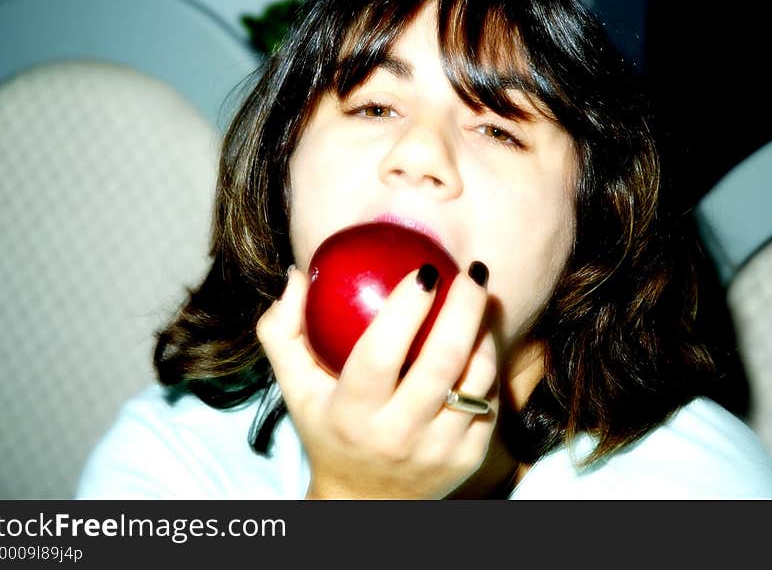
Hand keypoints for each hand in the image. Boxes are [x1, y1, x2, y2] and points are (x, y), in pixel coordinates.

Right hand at [256, 265, 497, 498]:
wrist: (363, 502)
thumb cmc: (327, 428)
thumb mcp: (294, 387)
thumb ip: (282, 331)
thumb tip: (299, 275)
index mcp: (352, 413)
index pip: (380, 354)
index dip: (406, 309)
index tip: (425, 270)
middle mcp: (397, 435)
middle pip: (441, 362)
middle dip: (464, 308)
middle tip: (471, 271)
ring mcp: (437, 450)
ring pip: (475, 380)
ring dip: (484, 331)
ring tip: (480, 298)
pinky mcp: (468, 458)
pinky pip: (489, 400)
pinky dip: (488, 364)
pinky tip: (481, 338)